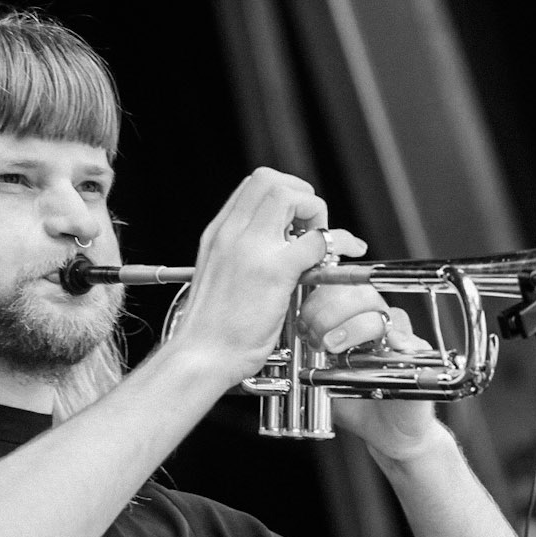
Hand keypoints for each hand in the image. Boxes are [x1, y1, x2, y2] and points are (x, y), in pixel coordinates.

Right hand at [171, 167, 333, 385]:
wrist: (200, 356)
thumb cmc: (211, 330)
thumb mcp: (218, 278)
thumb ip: (239, 257)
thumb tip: (270, 249)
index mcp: (218, 234)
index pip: (253, 186)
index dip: (282, 193)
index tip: (293, 221)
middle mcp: (231, 234)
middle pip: (271, 180)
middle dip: (299, 194)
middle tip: (309, 226)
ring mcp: (251, 249)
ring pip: (291, 196)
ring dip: (314, 212)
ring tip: (317, 244)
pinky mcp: (274, 272)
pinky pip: (316, 239)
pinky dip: (334, 244)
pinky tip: (334, 260)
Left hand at [298, 278, 441, 462]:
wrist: (388, 434)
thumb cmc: (358, 403)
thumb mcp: (324, 377)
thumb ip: (308, 355)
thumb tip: (282, 337)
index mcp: (357, 321)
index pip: (341, 291)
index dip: (321, 299)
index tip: (303, 320)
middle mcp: (380, 324)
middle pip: (361, 295)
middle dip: (332, 310)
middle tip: (316, 335)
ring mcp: (400, 338)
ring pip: (380, 315)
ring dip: (353, 327)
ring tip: (333, 347)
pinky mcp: (418, 357)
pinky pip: (409, 341)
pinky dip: (393, 343)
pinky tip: (376, 351)